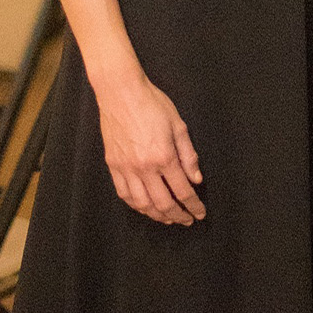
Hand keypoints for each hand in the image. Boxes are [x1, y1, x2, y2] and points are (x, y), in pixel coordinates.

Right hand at [96, 68, 203, 224]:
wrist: (120, 92)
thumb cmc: (152, 103)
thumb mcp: (179, 125)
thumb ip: (189, 155)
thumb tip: (196, 179)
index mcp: (164, 156)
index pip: (183, 191)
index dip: (193, 206)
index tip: (200, 213)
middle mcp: (144, 167)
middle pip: (163, 203)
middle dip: (178, 216)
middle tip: (186, 220)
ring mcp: (126, 168)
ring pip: (142, 204)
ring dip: (157, 215)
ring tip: (167, 218)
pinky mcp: (112, 165)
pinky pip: (124, 193)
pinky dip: (136, 205)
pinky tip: (144, 207)